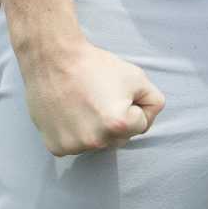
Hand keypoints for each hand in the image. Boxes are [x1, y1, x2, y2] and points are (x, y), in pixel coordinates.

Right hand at [19, 38, 165, 155]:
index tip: (119, 92)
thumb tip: (148, 117)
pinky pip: (77, 145)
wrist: (54, 60)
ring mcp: (74, 147)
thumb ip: (153, 100)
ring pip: (99, 142)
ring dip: (97, 129)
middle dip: (118, 121)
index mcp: (119, 124)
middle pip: (121, 137)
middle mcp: (96, 141)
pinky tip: (71, 113)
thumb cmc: (96, 66)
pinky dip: (77, 133)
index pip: (142, 124)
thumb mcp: (137, 77)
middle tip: (101, 98)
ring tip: (85, 104)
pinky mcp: (56, 148)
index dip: (135, 105)